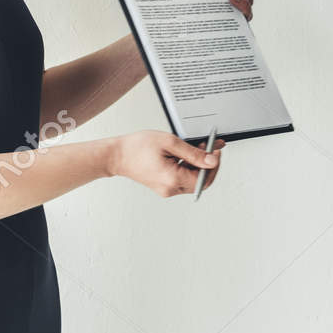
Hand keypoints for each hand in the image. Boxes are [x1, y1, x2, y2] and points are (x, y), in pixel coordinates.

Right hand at [108, 130, 226, 197]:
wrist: (117, 155)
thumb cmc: (137, 147)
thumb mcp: (170, 143)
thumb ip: (194, 153)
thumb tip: (212, 161)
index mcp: (172, 179)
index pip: (204, 177)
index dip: (214, 163)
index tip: (215, 149)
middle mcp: (170, 189)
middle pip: (201, 181)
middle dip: (208, 163)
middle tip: (210, 147)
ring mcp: (167, 190)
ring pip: (193, 180)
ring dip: (199, 165)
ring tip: (199, 147)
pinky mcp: (164, 187)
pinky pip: (183, 180)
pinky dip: (189, 167)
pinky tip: (189, 154)